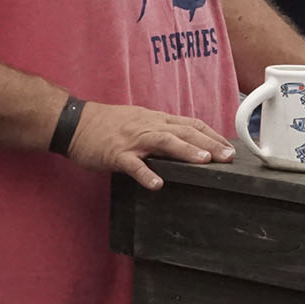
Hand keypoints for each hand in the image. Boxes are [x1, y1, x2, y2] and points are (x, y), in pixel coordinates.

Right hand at [64, 102, 233, 189]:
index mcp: (156, 119)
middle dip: (209, 144)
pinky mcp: (116, 154)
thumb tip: (184, 141)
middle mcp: (149, 125)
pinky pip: (132, 164)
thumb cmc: (108, 124)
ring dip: (186, 151)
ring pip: (164, 142)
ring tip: (204, 162)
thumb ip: (160, 130)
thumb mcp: (139, 120)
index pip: (190, 124)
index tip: (229, 146)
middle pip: (184, 132)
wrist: (75, 123)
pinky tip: (157, 184)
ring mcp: (133, 139)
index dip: (211, 135)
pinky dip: (145, 174)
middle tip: (228, 157)